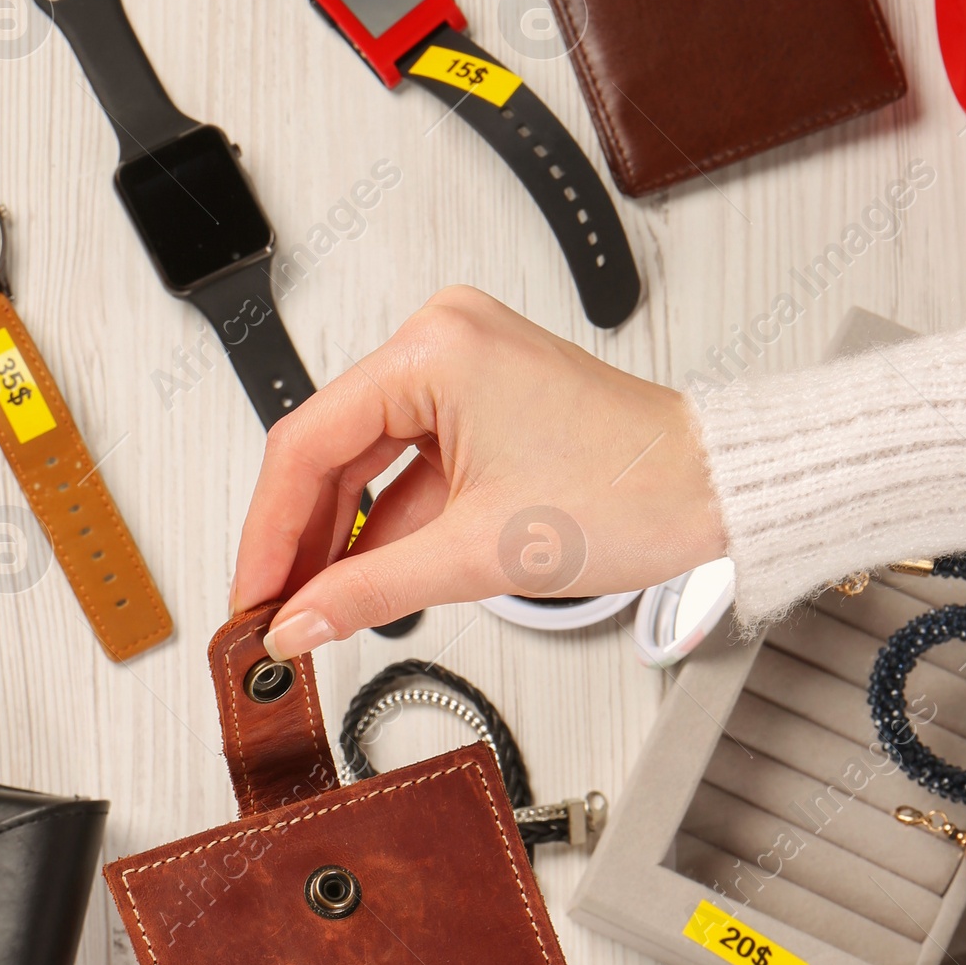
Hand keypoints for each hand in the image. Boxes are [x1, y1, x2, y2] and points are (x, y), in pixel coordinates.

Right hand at [231, 287, 724, 656]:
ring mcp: (461, 370)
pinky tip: (361, 582)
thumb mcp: (478, 554)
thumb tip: (299, 623)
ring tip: (312, 609)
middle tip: (274, 614)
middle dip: (300, 541)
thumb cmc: (633, 491)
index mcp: (435, 349)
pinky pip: (407, 468)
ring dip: (341, 541)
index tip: (250, 595)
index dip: (267, 531)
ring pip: (365, 465)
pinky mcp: (480, 403)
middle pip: (329, 452)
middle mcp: (441, 341)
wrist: (716, 491)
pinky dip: (387, 527)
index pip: (308, 443)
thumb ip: (370, 591)